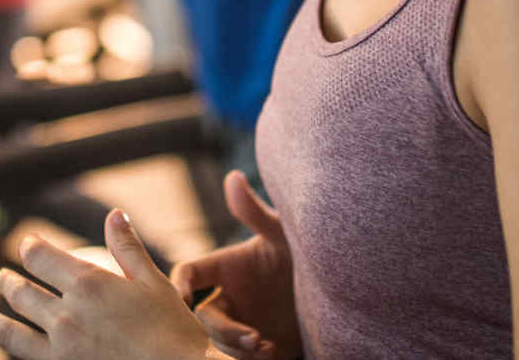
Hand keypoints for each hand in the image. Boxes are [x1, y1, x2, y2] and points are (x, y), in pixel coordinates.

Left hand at [0, 209, 216, 359]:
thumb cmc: (174, 332)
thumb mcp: (156, 283)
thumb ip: (128, 248)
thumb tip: (114, 213)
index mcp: (88, 284)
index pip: (42, 258)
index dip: (31, 249)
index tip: (26, 246)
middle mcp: (65, 315)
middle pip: (22, 293)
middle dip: (8, 282)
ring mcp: (58, 349)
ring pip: (8, 329)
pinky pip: (21, 356)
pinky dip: (3, 347)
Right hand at [169, 172, 298, 359]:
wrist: (340, 287)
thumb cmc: (306, 251)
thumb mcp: (283, 233)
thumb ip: (256, 213)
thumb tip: (233, 177)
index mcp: (225, 267)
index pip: (189, 274)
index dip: (178, 287)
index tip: (182, 302)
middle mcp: (228, 296)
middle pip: (203, 318)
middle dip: (223, 331)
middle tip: (253, 338)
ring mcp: (242, 321)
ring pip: (218, 342)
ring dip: (236, 349)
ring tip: (266, 346)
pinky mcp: (257, 345)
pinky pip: (239, 357)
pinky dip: (250, 359)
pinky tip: (273, 351)